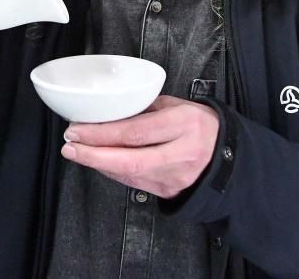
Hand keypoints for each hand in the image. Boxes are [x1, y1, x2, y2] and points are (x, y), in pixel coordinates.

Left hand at [61, 95, 219, 198]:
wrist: (228, 158)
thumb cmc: (202, 126)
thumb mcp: (180, 106)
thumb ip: (147, 108)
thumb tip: (112, 109)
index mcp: (184, 125)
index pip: (136, 132)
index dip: (103, 132)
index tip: (79, 127)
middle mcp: (181, 154)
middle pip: (129, 158)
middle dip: (94, 153)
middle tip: (70, 145)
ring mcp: (175, 177)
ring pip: (129, 174)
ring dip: (98, 163)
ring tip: (76, 152)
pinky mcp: (168, 192)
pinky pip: (134, 182)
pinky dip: (112, 172)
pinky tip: (98, 162)